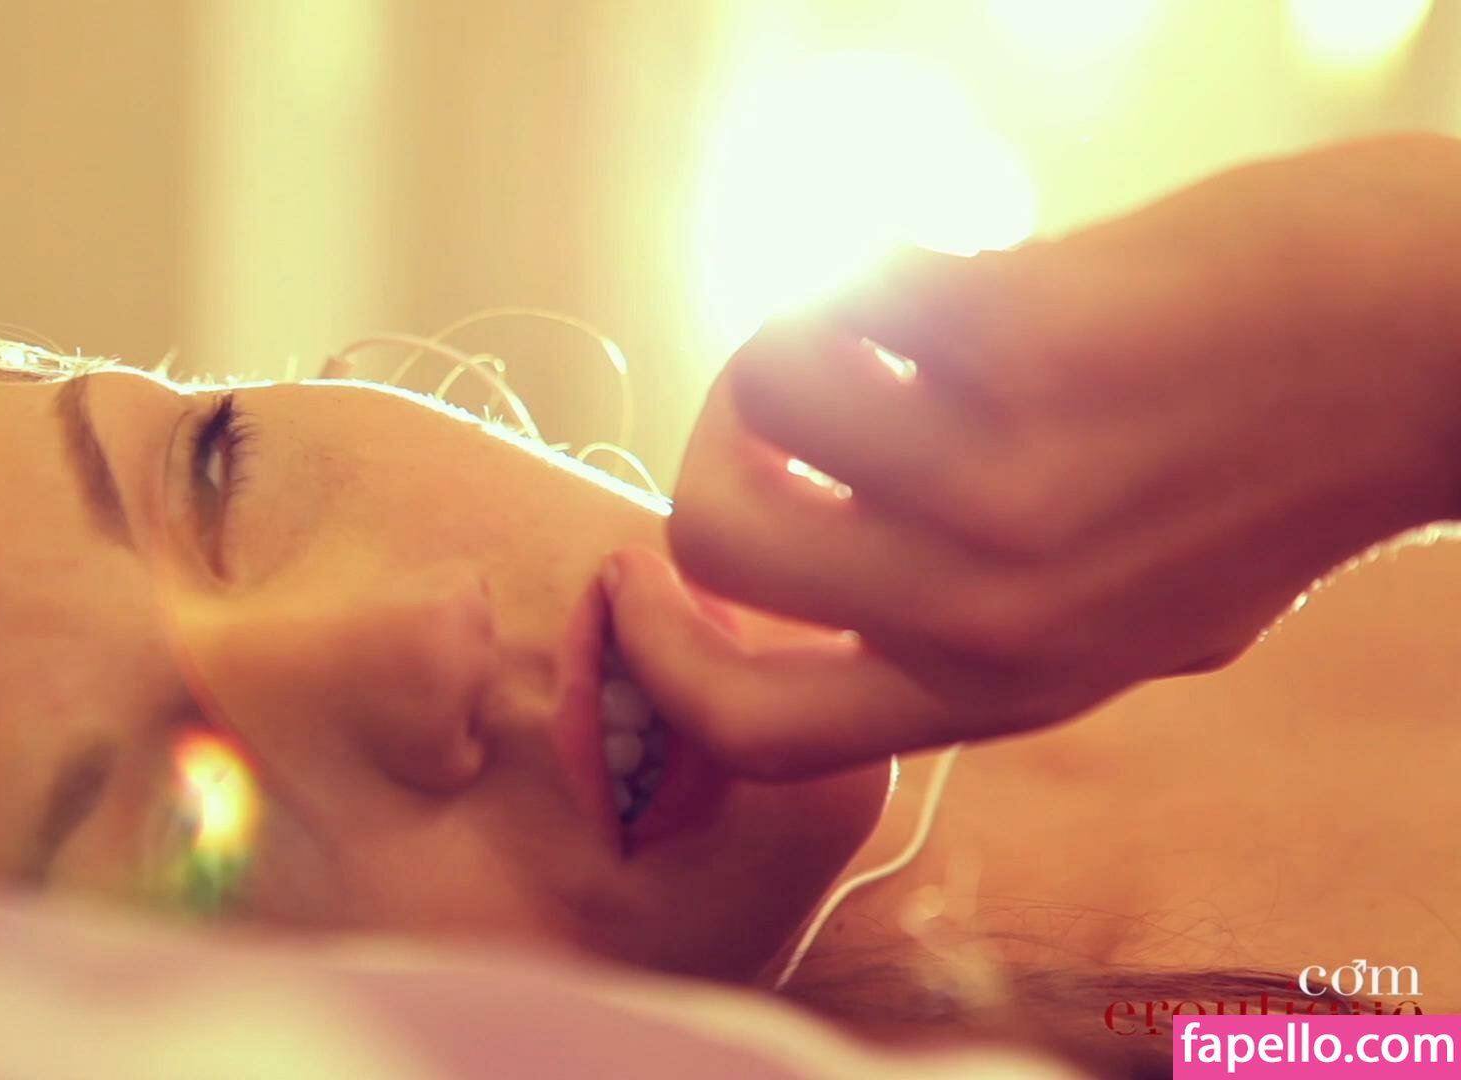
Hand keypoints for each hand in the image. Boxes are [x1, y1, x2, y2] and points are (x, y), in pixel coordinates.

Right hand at [607, 135, 1460, 779]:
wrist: (1450, 343)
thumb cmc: (1290, 455)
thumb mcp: (1135, 610)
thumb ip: (982, 624)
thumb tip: (804, 566)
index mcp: (1005, 686)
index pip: (751, 726)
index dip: (650, 655)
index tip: (642, 572)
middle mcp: (989, 613)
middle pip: (711, 539)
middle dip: (707, 448)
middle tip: (781, 407)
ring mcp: (1003, 485)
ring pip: (757, 392)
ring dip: (798, 332)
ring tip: (888, 320)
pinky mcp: (1022, 344)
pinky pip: (844, 288)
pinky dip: (880, 258)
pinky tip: (963, 262)